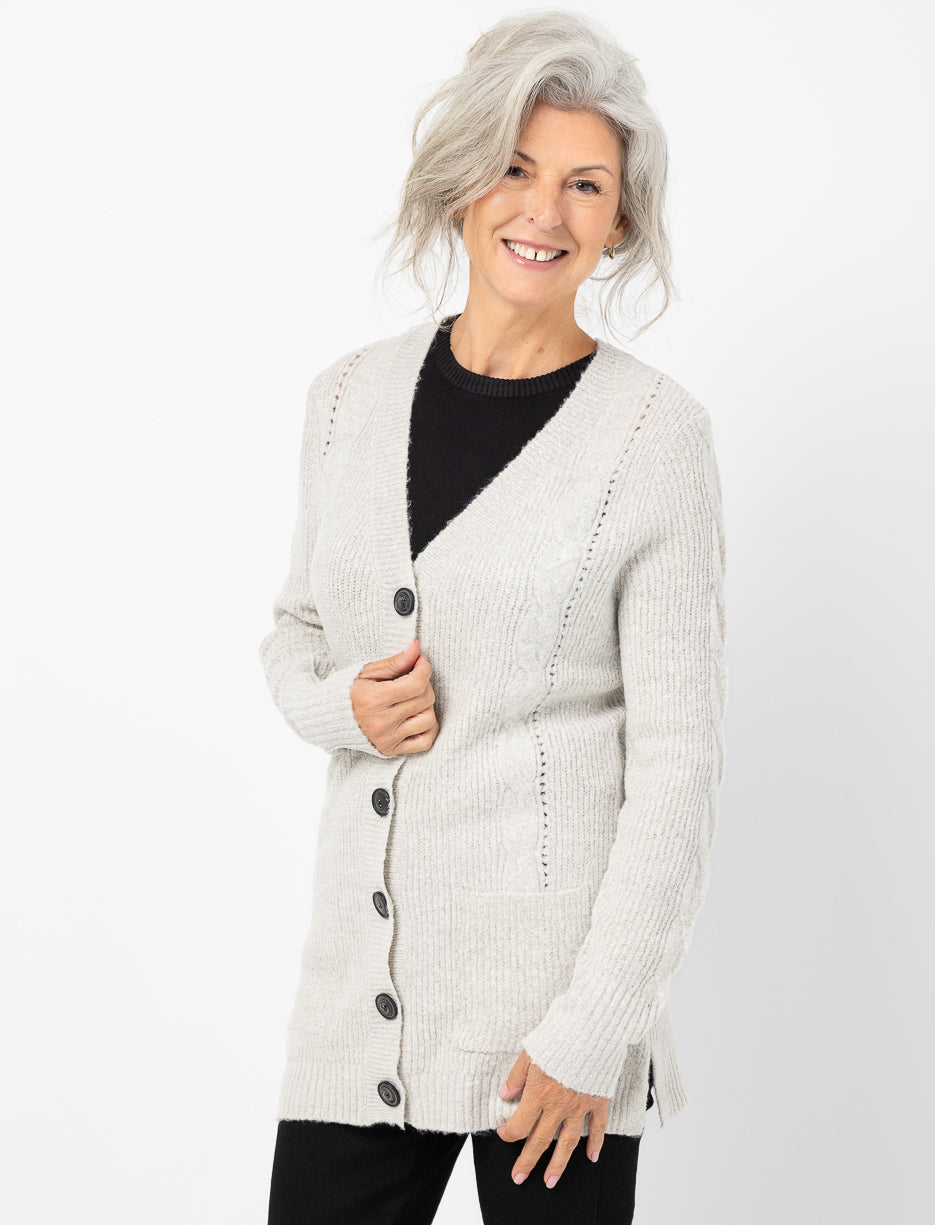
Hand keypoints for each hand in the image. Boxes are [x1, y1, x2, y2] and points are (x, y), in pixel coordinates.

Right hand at [351, 637, 438, 754]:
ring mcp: (387, 739)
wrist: (327, 718)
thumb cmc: (348, 691)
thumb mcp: (367, 671)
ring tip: (413, 698)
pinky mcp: (390, 750)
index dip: (424, 668)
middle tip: (414, 677)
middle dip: (425, 684)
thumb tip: (416, 647)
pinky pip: (425, 742)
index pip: (416, 684)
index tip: (420, 661)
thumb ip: (394, 662)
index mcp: (373, 699)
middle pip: (424, 700)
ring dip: (427, 706)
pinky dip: (429, 728)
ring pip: (428, 720)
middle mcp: (381, 722)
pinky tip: (418, 716)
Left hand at [495, 1049, 608, 1187]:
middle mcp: (558, 1106)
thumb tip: (504, 1095)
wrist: (592, 1028)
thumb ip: (516, 1076)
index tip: (503, 1133)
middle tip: (518, 1177)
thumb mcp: (529, 1051)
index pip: (519, 1124)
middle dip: (527, 1161)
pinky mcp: (598, 1100)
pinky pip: (596, 1127)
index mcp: (538, 1094)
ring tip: (550, 1181)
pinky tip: (591, 1157)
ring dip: (557, 1164)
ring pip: (567, 1143)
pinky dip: (594, 1143)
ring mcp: (580, 1106)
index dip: (508, 1133)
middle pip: (539, 1141)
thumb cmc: (558, 1036)